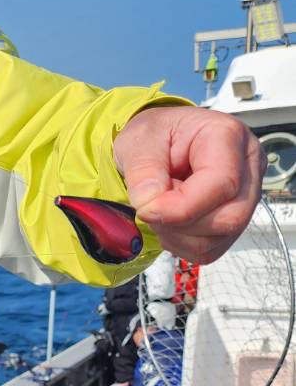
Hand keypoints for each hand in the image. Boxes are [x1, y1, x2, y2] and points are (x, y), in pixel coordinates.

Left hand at [113, 106, 262, 263]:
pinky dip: (181, 243)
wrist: (158, 145)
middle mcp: (247, 167)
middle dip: (181, 222)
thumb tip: (149, 204)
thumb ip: (143, 171)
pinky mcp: (234, 221)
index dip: (181, 206)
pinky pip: (211, 249)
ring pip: (220, 238)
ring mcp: (245, 197)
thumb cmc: (155, 137)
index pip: (222, 183)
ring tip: (159, 208)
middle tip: (152, 207)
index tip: (146, 209)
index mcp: (228, 136)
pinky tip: (169, 221)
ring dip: (178, 235)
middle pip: (231, 217)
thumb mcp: (138, 142)